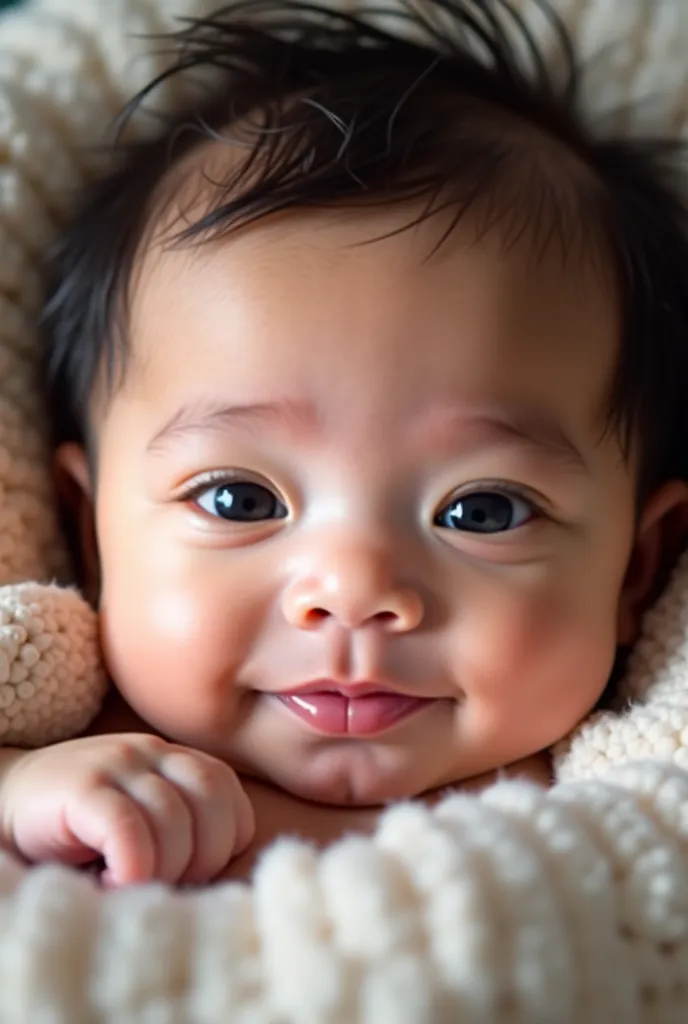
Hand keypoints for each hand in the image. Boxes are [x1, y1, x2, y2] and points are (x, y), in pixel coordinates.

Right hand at [0, 733, 253, 886]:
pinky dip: (133, 866)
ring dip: (165, 868)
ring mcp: (118, 764)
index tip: (193, 873)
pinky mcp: (84, 786)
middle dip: (202, 857)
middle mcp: (153, 752)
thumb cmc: (81, 830)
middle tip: (169, 884)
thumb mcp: (142, 823)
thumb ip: (181, 833)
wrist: (5, 800)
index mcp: (175, 760)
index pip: (229, 793)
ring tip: (135, 885)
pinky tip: (114, 881)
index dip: (224, 841)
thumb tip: (221, 882)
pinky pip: (129, 828)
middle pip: (212, 801)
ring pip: (175, 818)